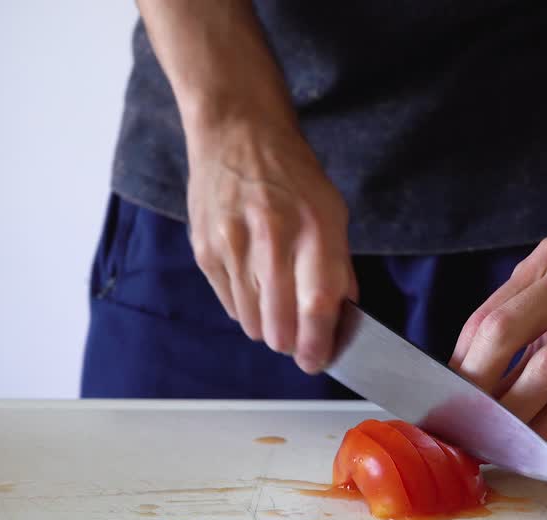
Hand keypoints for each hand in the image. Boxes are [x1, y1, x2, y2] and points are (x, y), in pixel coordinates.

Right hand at [185, 116, 355, 372]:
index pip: (317, 305)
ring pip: (252, 322)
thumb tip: (341, 319)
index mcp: (315, 228)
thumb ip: (338, 268)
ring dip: (268, 329)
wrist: (237, 133)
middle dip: (293, 344)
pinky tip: (254, 288)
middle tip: (300, 342)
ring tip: (277, 311)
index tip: (319, 359)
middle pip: (280, 324)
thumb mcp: (333, 212)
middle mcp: (273, 237)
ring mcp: (233, 244)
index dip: (319, 344)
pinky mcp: (205, 249)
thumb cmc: (291, 174)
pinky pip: (229, 304)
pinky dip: (246, 308)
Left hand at [449, 236, 546, 438]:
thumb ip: (530, 326)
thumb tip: (472, 385)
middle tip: (459, 426)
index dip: (459, 366)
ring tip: (494, 441)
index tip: (442, 405)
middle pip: (504, 330)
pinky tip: (538, 440)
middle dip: (474, 386)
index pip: (487, 315)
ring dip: (514, 411)